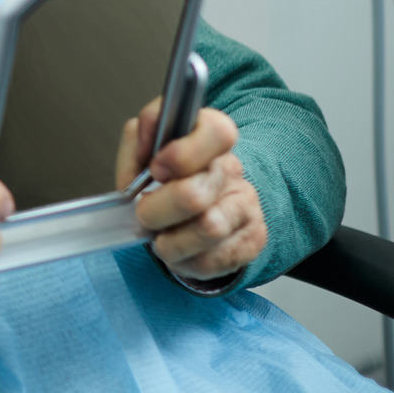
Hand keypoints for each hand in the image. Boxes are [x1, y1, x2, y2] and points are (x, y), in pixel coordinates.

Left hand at [118, 99, 267, 283]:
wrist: (190, 213)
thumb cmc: (163, 181)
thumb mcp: (142, 152)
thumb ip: (140, 137)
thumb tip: (148, 130)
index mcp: (209, 137)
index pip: (216, 131)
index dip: (181, 154)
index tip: (155, 170)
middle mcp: (232, 169)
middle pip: (196, 194)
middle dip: (156, 211)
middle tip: (144, 214)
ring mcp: (247, 204)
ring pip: (208, 229)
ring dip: (171, 242)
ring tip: (161, 238)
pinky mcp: (253, 239)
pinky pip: (215, 259)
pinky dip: (187, 262)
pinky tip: (180, 251)